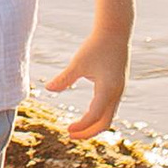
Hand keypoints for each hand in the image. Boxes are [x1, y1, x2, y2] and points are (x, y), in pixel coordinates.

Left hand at [43, 25, 130, 140]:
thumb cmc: (95, 46)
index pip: (94, 116)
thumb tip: (47, 89)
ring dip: (94, 124)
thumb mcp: (78, 63)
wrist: (115, 32)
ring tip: (77, 128)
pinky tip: (88, 114)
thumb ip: (64, 78)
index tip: (67, 130)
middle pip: (105, 122)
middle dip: (89, 132)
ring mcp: (119, 90)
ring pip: (109, 116)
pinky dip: (99, 115)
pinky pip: (110, 107)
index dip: (81, 126)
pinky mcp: (118, 86)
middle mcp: (116, 93)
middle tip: (71, 134)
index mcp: (108, 89)